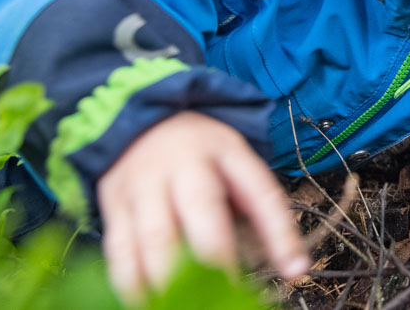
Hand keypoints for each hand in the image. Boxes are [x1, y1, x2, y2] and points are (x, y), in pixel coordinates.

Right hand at [97, 111, 309, 301]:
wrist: (144, 118)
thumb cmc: (203, 156)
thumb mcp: (239, 167)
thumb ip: (262, 213)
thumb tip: (294, 268)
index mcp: (227, 152)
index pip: (261, 192)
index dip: (279, 234)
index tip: (294, 270)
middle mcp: (183, 165)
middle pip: (202, 212)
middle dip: (217, 259)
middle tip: (227, 294)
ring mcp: (144, 184)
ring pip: (156, 237)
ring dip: (172, 280)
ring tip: (184, 303)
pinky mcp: (114, 205)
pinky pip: (121, 251)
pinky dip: (132, 284)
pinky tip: (148, 302)